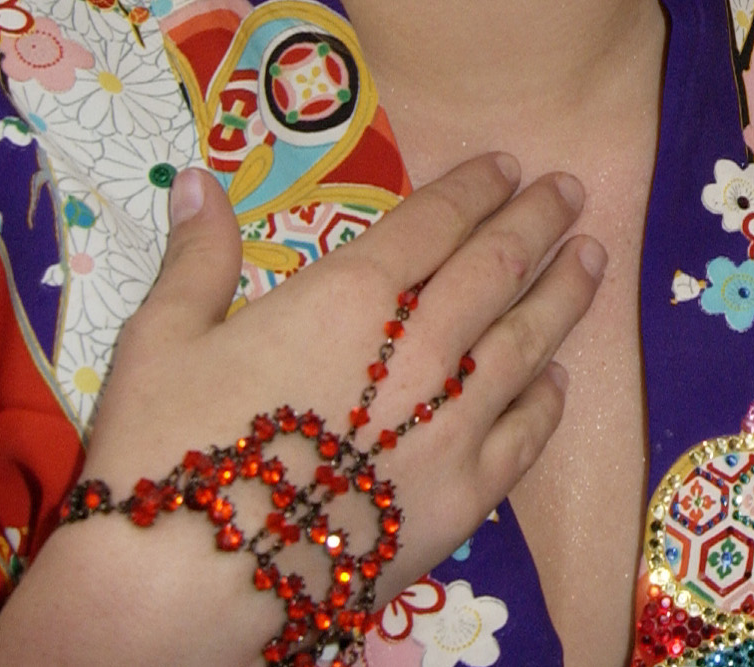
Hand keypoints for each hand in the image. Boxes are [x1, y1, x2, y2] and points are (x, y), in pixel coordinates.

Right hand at [0, 157, 602, 661]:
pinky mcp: (464, 497)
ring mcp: (452, 424)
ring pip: (529, 341)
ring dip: (564, 293)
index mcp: (350, 297)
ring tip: (592, 258)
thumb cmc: (163, 450)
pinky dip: (549, 398)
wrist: (183, 584)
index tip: (510, 168)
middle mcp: (420, 349)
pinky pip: (527, 434)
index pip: (435, 223)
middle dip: (539, 221)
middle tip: (570, 190)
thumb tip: (197, 181)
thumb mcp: (161, 338)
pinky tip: (559, 377)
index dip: (477, 189)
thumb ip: (197, 257)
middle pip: (497, 269)